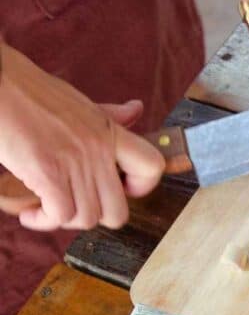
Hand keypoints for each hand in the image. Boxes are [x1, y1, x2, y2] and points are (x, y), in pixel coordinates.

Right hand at [0, 44, 164, 230]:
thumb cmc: (32, 93)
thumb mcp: (80, 102)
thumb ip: (110, 115)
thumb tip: (136, 110)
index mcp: (110, 132)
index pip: (152, 166)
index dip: (142, 186)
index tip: (121, 188)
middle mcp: (98, 150)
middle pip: (118, 212)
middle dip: (95, 217)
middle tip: (76, 205)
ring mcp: (74, 162)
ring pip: (87, 219)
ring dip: (64, 221)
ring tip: (47, 207)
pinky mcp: (47, 172)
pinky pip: (60, 216)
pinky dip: (43, 220)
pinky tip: (31, 211)